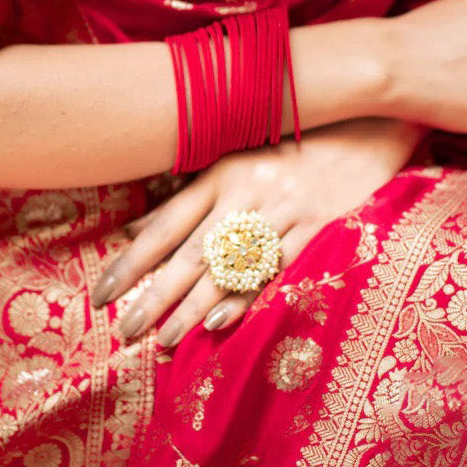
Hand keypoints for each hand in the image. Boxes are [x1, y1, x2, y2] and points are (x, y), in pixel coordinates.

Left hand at [89, 118, 423, 347]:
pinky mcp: (318, 226)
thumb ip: (189, 197)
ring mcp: (283, 210)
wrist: (365, 123)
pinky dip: (248, 295)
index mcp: (221, 174)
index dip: (133, 262)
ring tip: (163, 342)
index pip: (166, 224)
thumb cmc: (292, 147)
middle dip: (156, 296)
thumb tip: (135, 229)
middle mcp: (247, 192)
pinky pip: (277, 267)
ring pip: (231, 265)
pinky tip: (222, 321)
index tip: (102, 294)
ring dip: (195, 308)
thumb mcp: (236, 163)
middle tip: (123, 331)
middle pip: (193, 252)